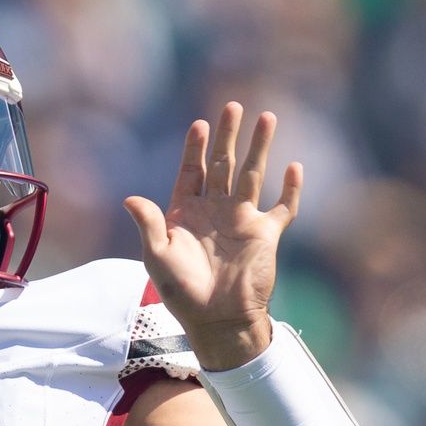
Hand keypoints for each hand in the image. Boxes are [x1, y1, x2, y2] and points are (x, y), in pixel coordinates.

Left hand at [123, 102, 302, 370]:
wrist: (218, 320)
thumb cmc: (183, 292)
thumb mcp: (158, 257)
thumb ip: (149, 225)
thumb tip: (130, 198)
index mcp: (186, 212)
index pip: (191, 171)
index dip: (195, 148)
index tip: (200, 125)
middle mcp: (215, 210)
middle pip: (222, 164)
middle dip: (227, 136)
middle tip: (233, 106)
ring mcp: (242, 219)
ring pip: (252, 174)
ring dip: (259, 147)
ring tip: (267, 117)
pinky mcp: (266, 234)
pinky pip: (282, 207)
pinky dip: (291, 189)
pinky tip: (295, 168)